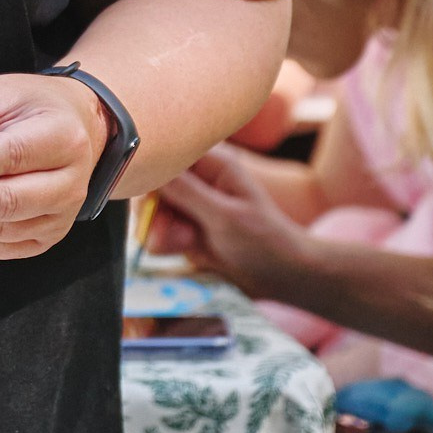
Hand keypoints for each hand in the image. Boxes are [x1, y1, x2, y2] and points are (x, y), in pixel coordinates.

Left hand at [0, 70, 106, 262]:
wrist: (77, 128)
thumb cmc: (35, 108)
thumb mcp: (5, 92)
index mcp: (63, 138)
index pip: (14, 155)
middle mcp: (69, 182)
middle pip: (8, 199)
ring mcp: (60, 215)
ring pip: (1, 229)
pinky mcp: (46, 237)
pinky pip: (1, 248)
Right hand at [152, 144, 317, 303]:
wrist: (282, 278)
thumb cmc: (264, 242)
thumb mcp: (225, 216)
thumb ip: (186, 192)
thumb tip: (150, 167)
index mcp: (212, 164)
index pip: (166, 154)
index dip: (150, 172)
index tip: (149, 197)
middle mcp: (197, 181)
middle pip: (152, 185)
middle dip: (154, 209)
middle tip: (168, 230)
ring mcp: (189, 206)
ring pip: (151, 210)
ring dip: (160, 229)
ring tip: (185, 243)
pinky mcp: (185, 229)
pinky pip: (159, 231)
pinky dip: (165, 242)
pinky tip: (186, 249)